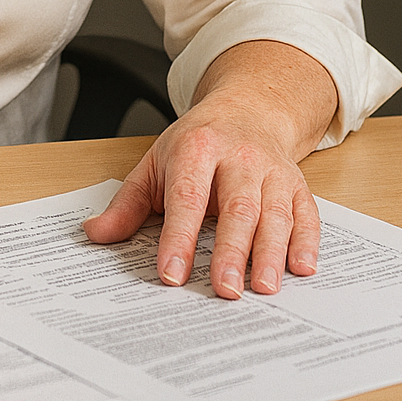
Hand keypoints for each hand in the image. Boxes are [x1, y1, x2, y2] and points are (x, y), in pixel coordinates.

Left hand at [82, 41, 335, 298]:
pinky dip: (307, 242)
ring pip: (274, 214)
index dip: (178, 237)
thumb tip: (94, 235)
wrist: (247, 109)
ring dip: (271, 253)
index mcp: (197, 149)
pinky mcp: (297, 185)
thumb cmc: (196, 144)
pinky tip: (301, 268)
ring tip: (264, 289)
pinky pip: (306, 214)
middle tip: (225, 291)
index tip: (171, 274)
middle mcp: (239, 158)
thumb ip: (127, 204)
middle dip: (231, 251)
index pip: (187, 196)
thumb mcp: (156, 164)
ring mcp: (272, 171)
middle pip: (237, 208)